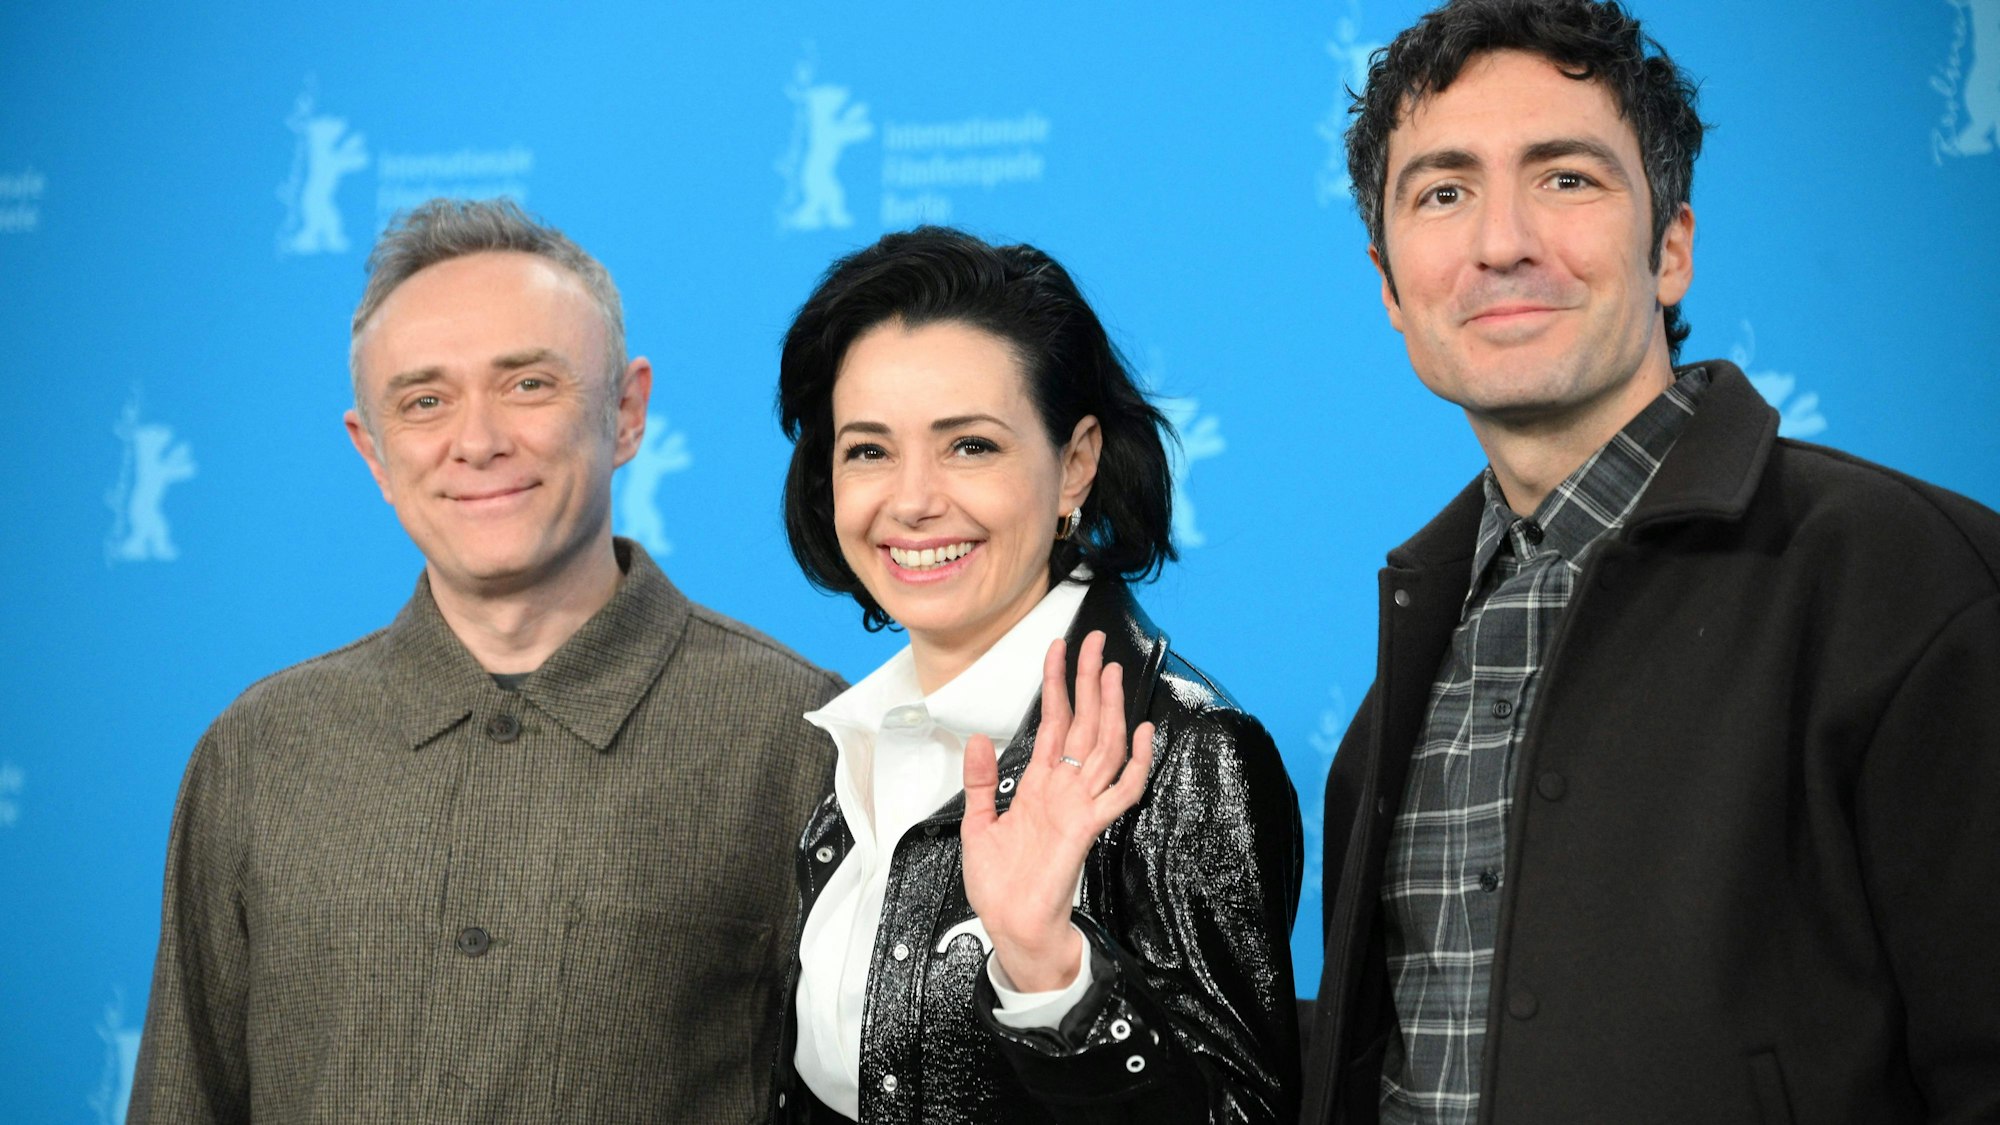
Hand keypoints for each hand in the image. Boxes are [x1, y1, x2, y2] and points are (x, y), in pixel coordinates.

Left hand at [961, 631, 1155, 992]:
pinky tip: (1142, 732)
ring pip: (1102, 746)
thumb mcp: (977, 824)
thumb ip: (981, 781)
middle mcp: (1063, 788)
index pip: (1053, 722)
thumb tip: (977, 738)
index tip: (1059, 648)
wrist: (1009, 924)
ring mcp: (1078, 805)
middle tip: (1095, 641)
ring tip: (1111, 670)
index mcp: (1038, 784)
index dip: (1056, 684)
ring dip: (1108, 708)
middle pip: (1083, 723)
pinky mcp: (1086, 827)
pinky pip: (1120, 792)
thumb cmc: (999, 883)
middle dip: (1089, 681)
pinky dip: (1135, 763)